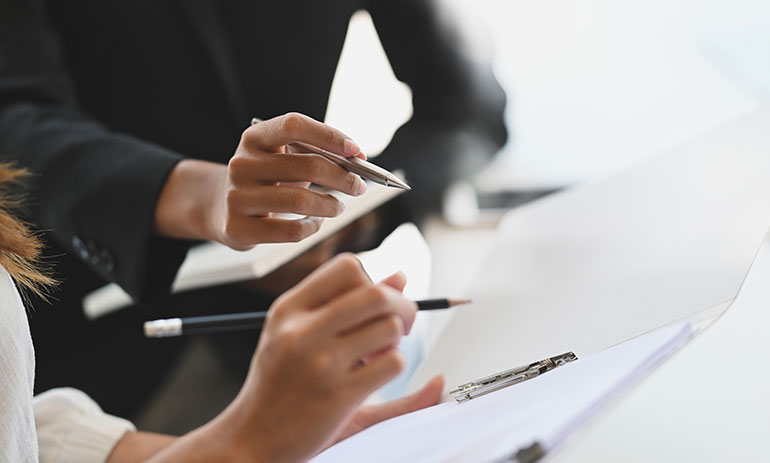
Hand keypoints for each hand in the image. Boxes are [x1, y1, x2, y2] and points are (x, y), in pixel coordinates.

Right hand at [138, 254, 440, 462]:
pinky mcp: (338, 396)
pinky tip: (372, 377)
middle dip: (402, 305)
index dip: (371, 282)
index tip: (371, 306)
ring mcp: (320, 363)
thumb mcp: (300, 335)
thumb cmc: (280, 384)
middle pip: (376, 294)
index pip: (348, 267)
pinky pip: (393, 363)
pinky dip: (394, 367)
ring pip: (390, 326)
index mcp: (288, 309)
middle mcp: (301, 330)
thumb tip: (401, 276)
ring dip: (397, 341)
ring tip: (378, 356)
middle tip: (401, 324)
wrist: (251, 440)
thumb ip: (348, 304)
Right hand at [154, 112, 367, 249]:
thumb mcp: (281, 158)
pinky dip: (312, 227)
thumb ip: (314, 153)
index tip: (357, 151)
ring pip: (300, 201)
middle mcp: (241, 164)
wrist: (218, 207)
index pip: (294, 125)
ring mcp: (237, 197)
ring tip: (339, 206)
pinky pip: (290, 230)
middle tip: (359, 187)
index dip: (329, 135)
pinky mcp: (238, 228)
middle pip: (306, 166)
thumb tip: (357, 158)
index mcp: (254, 138)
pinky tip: (316, 223)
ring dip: (331, 205)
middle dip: (343, 178)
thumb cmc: (265, 180)